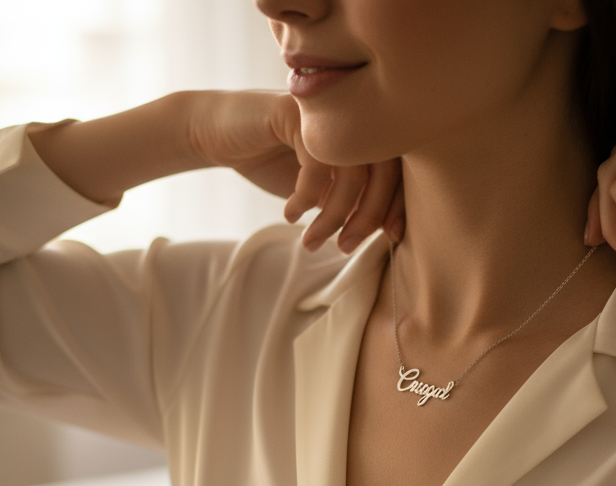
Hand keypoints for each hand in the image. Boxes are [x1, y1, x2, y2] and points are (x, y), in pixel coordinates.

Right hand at [189, 91, 403, 252]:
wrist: (216, 136)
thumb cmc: (271, 161)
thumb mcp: (320, 189)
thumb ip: (351, 200)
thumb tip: (384, 229)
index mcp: (363, 130)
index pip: (399, 169)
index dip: (398, 205)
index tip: (391, 238)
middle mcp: (351, 114)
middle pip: (382, 169)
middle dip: (367, 216)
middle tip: (345, 246)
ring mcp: (325, 109)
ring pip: (351, 170)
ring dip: (333, 215)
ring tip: (312, 240)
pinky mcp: (296, 112)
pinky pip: (317, 163)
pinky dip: (306, 196)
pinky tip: (290, 214)